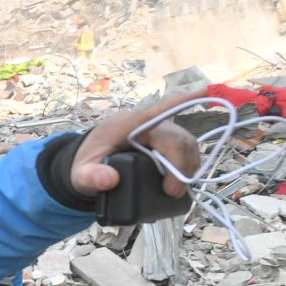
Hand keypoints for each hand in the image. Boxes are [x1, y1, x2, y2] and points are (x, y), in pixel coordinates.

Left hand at [68, 94, 200, 198]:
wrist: (90, 164)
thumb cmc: (86, 163)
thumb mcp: (80, 174)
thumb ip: (90, 176)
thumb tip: (108, 180)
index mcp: (127, 124)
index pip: (157, 109)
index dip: (182, 100)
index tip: (205, 93)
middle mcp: (147, 125)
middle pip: (177, 136)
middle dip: (180, 163)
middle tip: (172, 192)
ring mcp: (160, 134)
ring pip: (187, 143)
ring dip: (188, 165)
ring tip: (177, 189)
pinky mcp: (166, 144)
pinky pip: (186, 150)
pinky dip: (188, 165)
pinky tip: (182, 180)